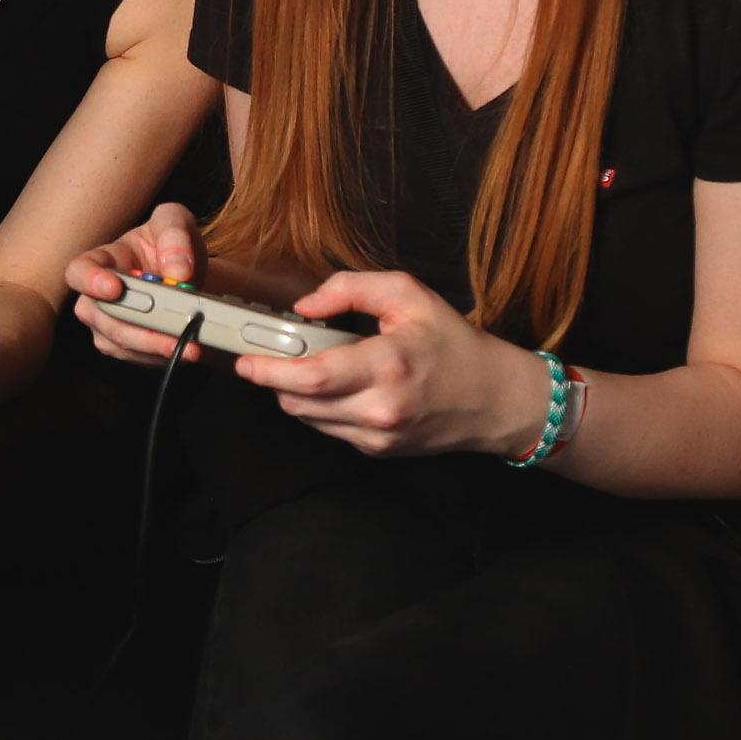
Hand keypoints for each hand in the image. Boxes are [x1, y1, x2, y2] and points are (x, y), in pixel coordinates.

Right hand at [65, 203, 206, 365]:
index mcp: (104, 260)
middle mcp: (97, 296)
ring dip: (156, 347)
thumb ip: (175, 235)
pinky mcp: (126, 349)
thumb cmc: (170, 244)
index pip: (80, 271)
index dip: (91, 281)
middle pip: (102, 317)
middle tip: (174, 328)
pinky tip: (187, 348)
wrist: (185, 273)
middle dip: (138, 326)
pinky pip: (139, 358)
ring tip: (191, 345)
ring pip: (122, 343)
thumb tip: (176, 273)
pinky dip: (164, 356)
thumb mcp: (176, 222)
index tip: (114, 288)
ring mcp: (107, 326)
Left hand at [234, 270, 543, 458]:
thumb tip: (304, 306)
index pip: (311, 377)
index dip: (268, 370)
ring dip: (295, 393)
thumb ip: (350, 289)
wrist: (495, 398)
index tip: (245, 360)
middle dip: (275, 380)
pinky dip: (320, 407)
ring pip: (308, 418)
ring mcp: (378, 436)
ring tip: (311, 366)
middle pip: (298, 402)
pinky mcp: (378, 450)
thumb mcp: (409, 295)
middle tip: (270, 357)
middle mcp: (380, 408)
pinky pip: (328, 429)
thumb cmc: (454, 344)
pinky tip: (338, 385)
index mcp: (388, 365)